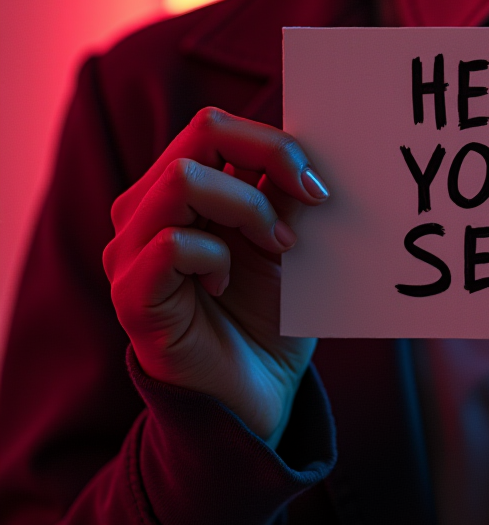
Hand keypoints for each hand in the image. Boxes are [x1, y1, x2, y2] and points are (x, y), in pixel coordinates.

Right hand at [103, 108, 330, 447]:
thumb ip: (287, 194)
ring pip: (182, 181)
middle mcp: (148, 212)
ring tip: (278, 247)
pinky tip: (227, 285)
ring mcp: (131, 252)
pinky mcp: (132, 295)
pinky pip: (171, 246)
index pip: (215, 127)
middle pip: (201, 132)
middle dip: (270, 154)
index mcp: (183, 193)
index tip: (320, 183)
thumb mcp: (288, 242)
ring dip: (247, 208)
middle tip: (312, 197)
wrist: (255, 397)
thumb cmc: (268, 318)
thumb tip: (313, 146)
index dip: (275, 141)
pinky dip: (215, 257)